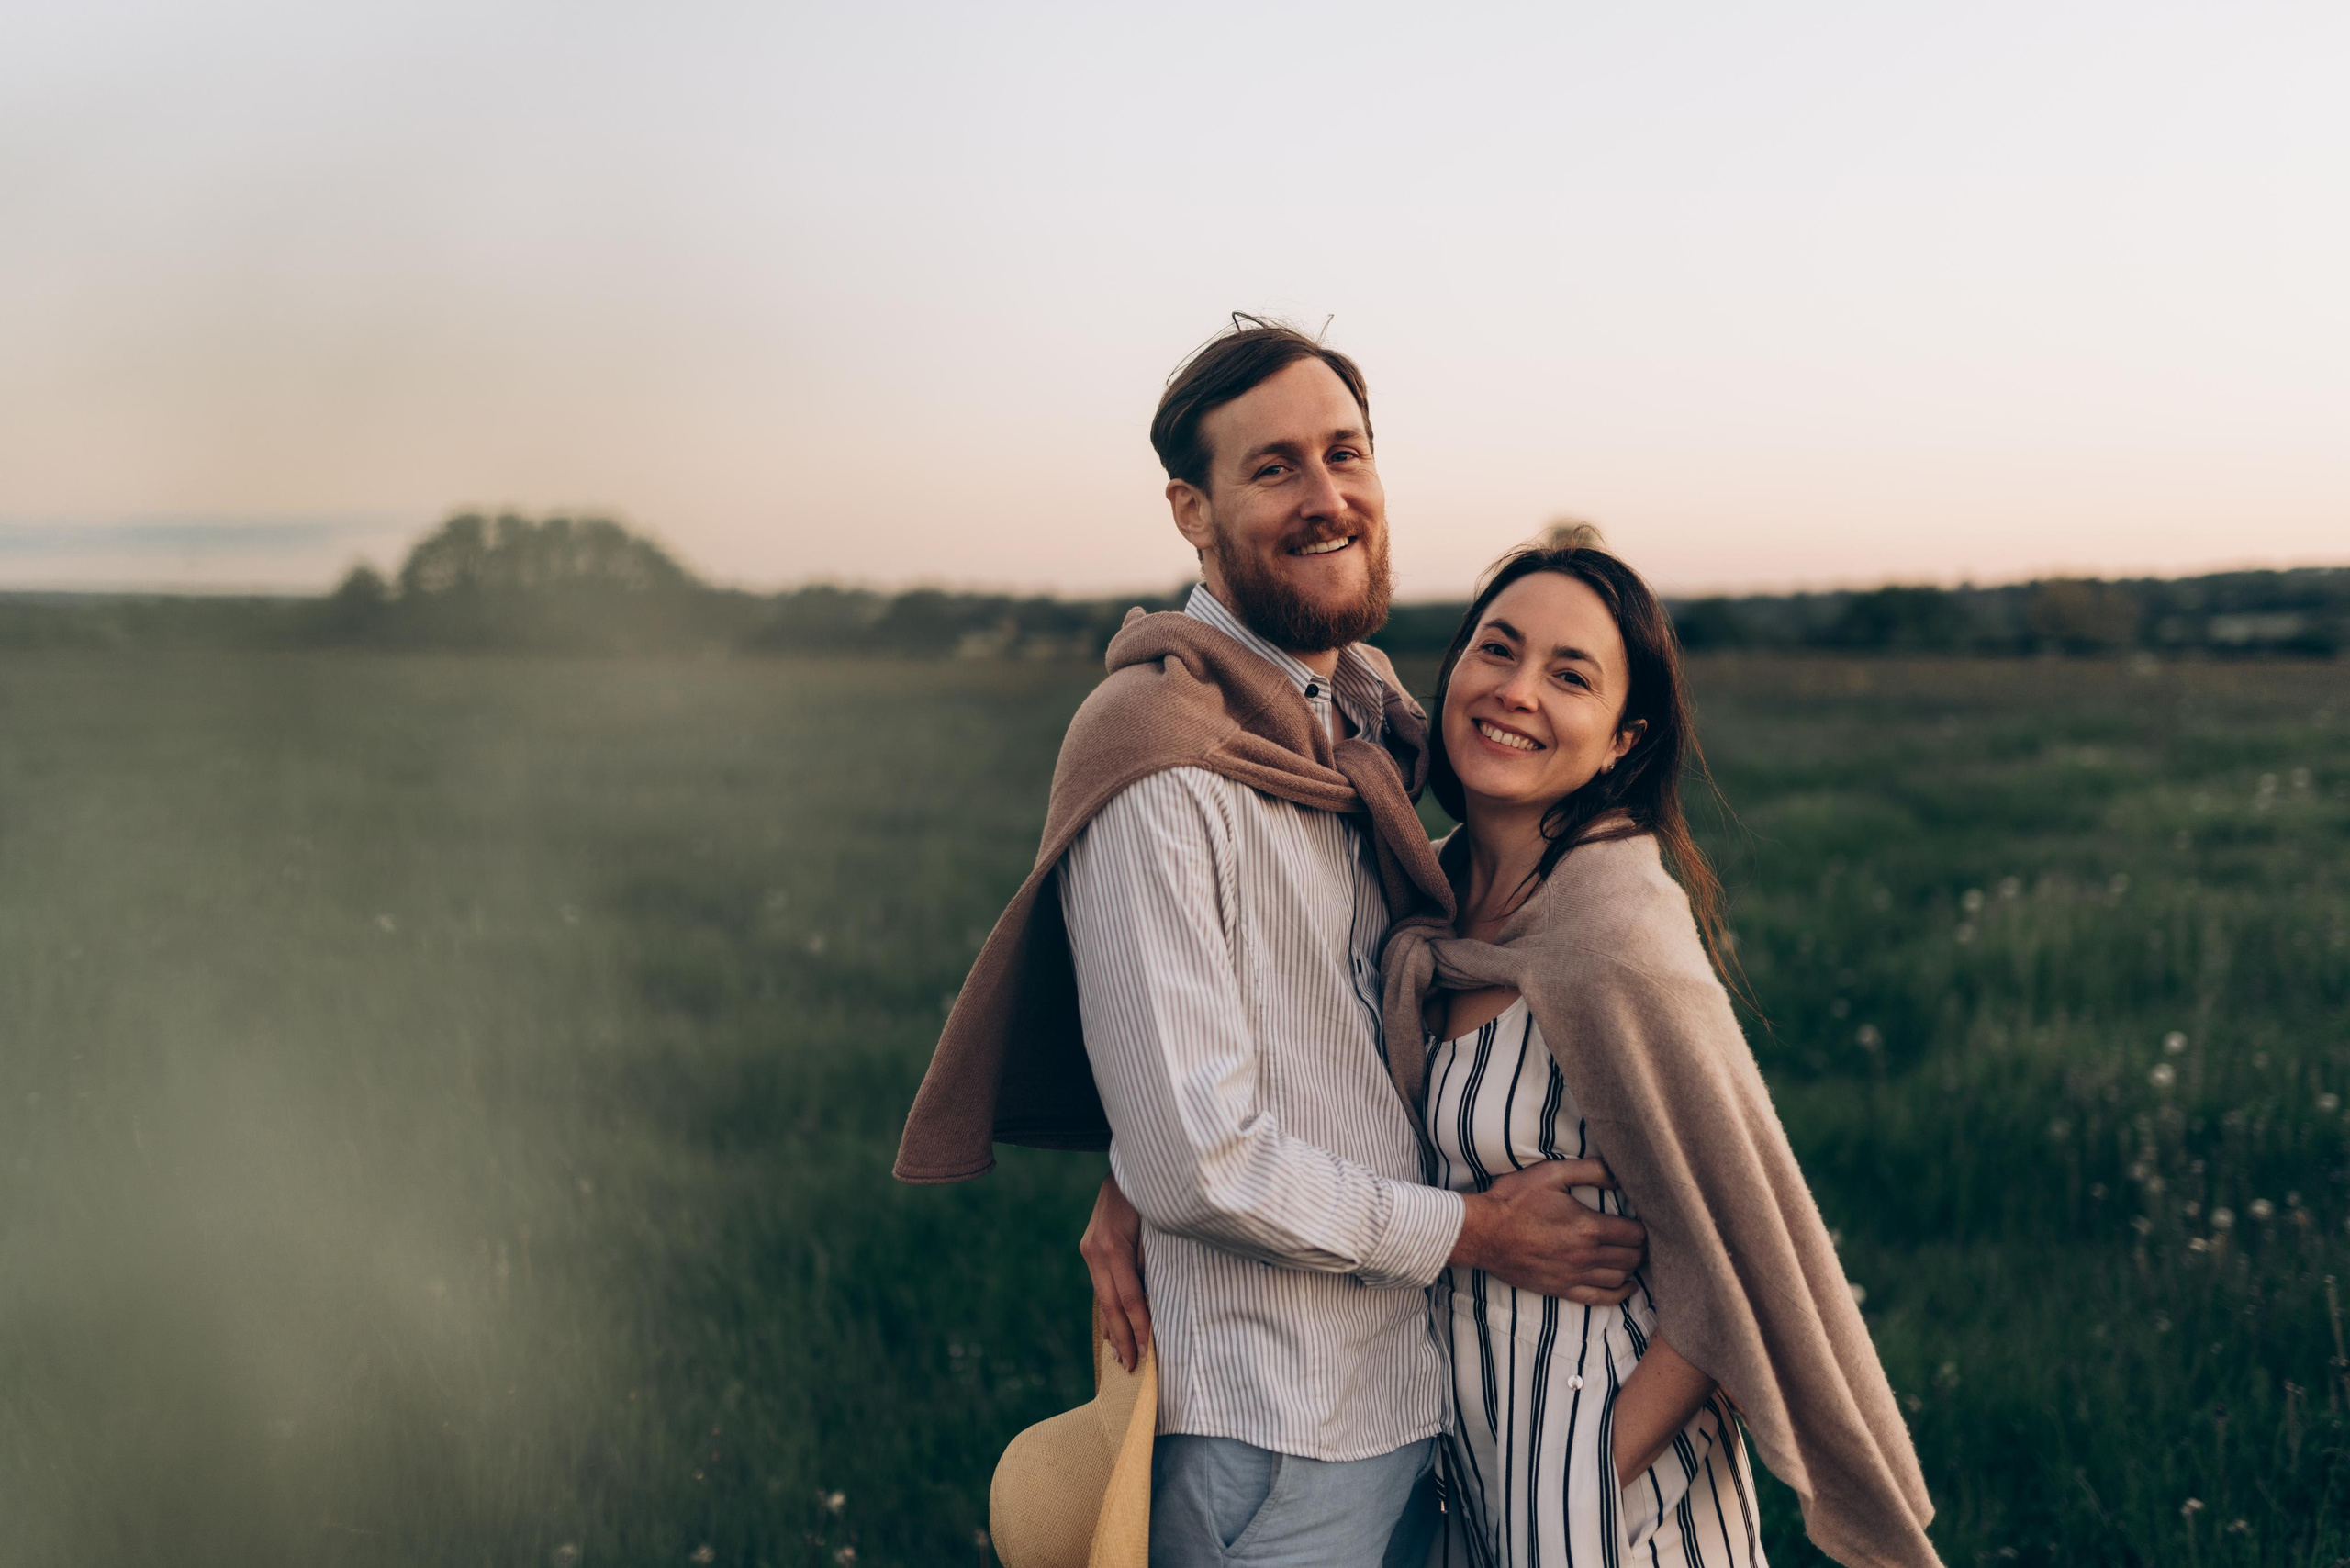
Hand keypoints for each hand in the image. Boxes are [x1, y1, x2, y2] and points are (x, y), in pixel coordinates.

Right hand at [1078, 1173, 1150, 1370]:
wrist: (1127, 1165)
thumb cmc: (1150, 1195)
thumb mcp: (1157, 1226)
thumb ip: (1153, 1261)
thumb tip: (1155, 1300)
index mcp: (1112, 1247)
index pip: (1130, 1298)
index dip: (1138, 1328)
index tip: (1146, 1355)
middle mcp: (1095, 1250)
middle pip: (1111, 1304)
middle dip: (1122, 1338)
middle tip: (1132, 1369)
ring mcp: (1089, 1248)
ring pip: (1103, 1297)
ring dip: (1112, 1328)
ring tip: (1120, 1357)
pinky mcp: (1090, 1246)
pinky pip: (1101, 1285)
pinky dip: (1108, 1308)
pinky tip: (1111, 1328)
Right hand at [1450, 1159, 1646, 1302]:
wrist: (1482, 1233)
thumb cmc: (1514, 1200)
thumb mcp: (1551, 1173)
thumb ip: (1590, 1170)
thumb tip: (1619, 1176)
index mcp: (1588, 1227)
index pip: (1635, 1234)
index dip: (1643, 1226)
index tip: (1641, 1219)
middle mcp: (1586, 1256)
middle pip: (1632, 1257)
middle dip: (1641, 1246)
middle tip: (1639, 1236)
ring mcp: (1574, 1276)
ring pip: (1620, 1277)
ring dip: (1632, 1267)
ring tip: (1632, 1255)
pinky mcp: (1562, 1289)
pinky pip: (1601, 1298)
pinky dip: (1620, 1293)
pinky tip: (1627, 1286)